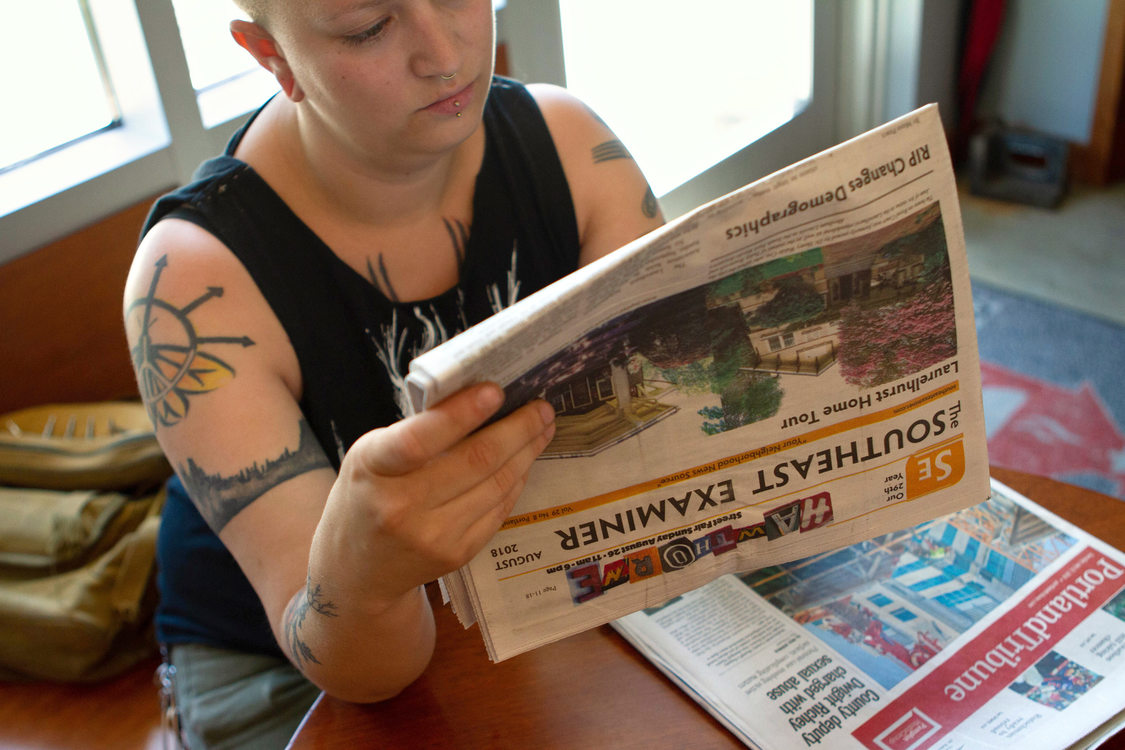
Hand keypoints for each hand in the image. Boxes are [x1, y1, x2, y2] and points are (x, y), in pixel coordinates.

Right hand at [310, 382, 555, 608]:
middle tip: (541, 407)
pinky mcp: (456, 554)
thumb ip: (417, 430)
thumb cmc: (366, 495)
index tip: (497, 390)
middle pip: (475, 461)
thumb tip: (479, 397)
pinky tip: (524, 460)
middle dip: (518, 429)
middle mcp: (400, 506)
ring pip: (496, 484)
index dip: (462, 413)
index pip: (420, 440)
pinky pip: (499, 509)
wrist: (357, 570)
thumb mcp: (372, 455)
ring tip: (541, 428)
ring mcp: (432, 536)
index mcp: (373, 468)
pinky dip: (516, 480)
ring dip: (526, 452)